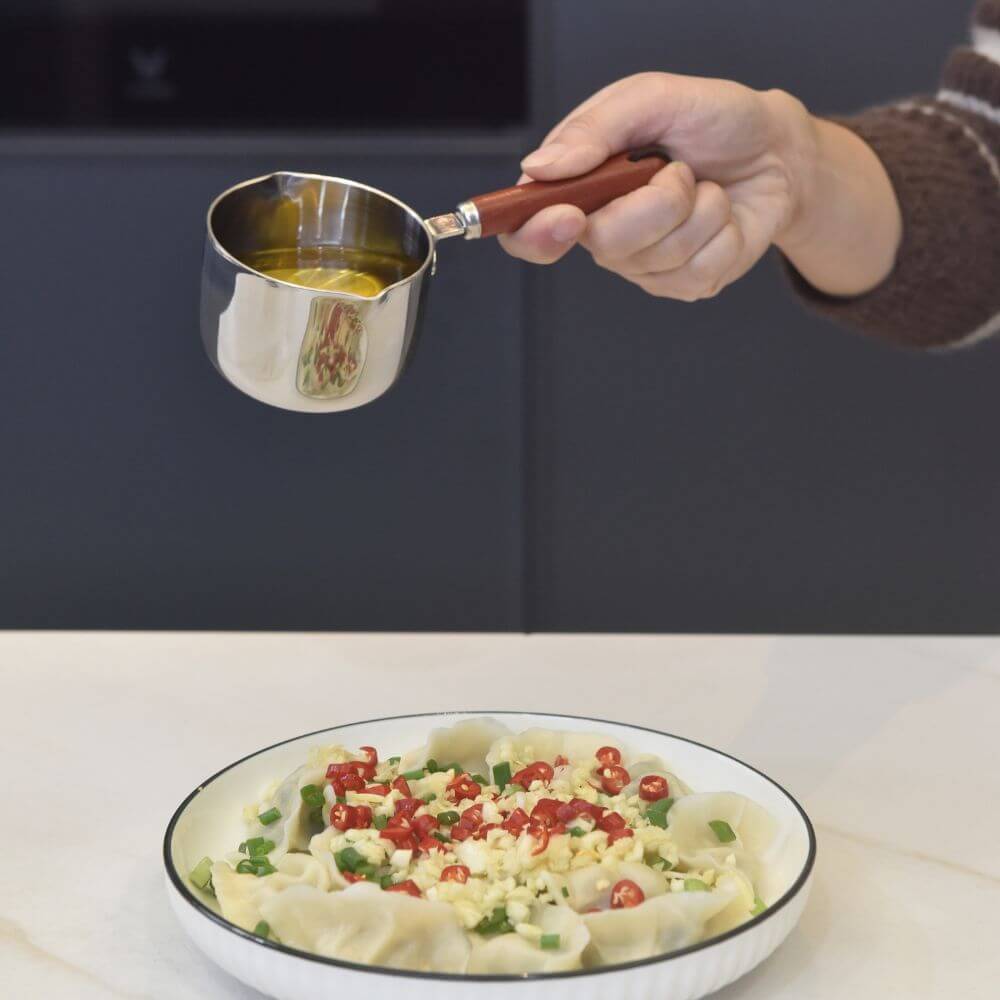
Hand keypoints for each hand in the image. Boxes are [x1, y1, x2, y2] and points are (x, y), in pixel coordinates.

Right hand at [499, 73, 900, 300]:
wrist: (776, 150)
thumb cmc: (711, 120)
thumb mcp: (654, 98)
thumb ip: (595, 127)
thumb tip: (541, 168)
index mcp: (580, 189)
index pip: (526, 231)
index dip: (535, 235)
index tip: (566, 217)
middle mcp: (604, 233)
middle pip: (604, 244)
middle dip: (654, 202)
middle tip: (676, 170)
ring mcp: (644, 266)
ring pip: (659, 257)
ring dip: (697, 209)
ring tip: (703, 186)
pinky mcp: (684, 285)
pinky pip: (698, 272)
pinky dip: (722, 233)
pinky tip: (721, 215)